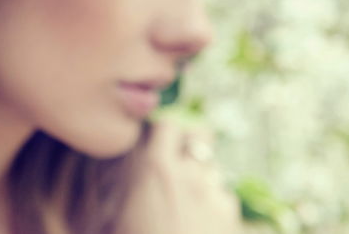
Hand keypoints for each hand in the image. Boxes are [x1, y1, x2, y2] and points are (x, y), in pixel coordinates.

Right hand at [114, 121, 241, 233]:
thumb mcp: (118, 216)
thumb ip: (128, 186)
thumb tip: (131, 176)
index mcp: (155, 169)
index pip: (169, 125)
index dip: (166, 130)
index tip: (160, 140)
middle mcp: (189, 174)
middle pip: (201, 135)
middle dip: (194, 142)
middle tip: (182, 159)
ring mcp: (214, 193)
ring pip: (213, 169)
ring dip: (203, 177)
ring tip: (187, 203)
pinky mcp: (231, 215)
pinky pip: (224, 197)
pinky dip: (215, 204)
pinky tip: (201, 224)